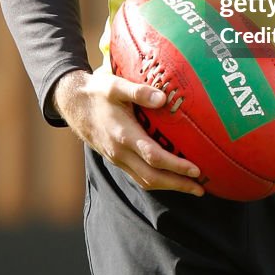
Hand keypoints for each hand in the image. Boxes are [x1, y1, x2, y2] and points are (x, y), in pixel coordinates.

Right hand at [53, 66, 203, 194]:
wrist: (73, 104)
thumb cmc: (97, 93)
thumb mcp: (115, 85)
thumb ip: (139, 91)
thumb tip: (163, 98)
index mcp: (123, 135)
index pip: (153, 157)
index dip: (175, 166)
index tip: (196, 169)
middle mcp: (120, 152)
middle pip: (152, 177)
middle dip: (178, 184)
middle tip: (201, 188)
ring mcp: (118, 159)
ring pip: (145, 181)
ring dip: (169, 186)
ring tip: (191, 187)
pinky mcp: (117, 159)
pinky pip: (139, 176)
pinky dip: (157, 180)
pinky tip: (171, 179)